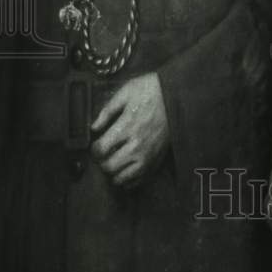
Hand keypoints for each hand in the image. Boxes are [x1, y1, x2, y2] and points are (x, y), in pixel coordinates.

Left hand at [90, 73, 169, 188]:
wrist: (177, 95)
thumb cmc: (151, 90)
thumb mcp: (126, 92)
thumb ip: (107, 111)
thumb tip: (94, 128)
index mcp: (127, 126)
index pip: (100, 150)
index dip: (94, 149)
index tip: (96, 144)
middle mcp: (137, 145)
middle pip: (109, 167)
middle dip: (102, 162)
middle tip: (104, 154)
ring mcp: (148, 155)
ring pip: (123, 178)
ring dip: (114, 173)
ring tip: (114, 162)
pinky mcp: (157, 160)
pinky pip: (139, 180)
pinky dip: (129, 180)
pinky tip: (126, 169)